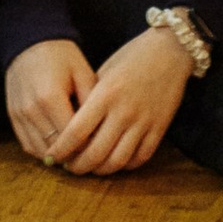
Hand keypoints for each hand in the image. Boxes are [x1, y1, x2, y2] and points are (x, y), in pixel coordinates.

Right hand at [6, 38, 94, 157]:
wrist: (30, 40)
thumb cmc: (62, 56)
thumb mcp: (83, 72)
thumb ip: (92, 102)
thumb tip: (99, 132)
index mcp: (50, 97)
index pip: (71, 137)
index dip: (88, 146)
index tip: (100, 146)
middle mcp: (31, 109)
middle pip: (55, 148)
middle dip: (74, 155)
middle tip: (90, 154)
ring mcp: (19, 114)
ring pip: (40, 151)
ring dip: (58, 156)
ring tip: (75, 152)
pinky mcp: (12, 116)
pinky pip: (27, 145)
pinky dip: (43, 150)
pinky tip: (57, 146)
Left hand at [44, 25, 192, 175]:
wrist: (171, 51)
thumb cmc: (133, 57)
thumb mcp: (104, 71)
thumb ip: (89, 98)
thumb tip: (70, 125)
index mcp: (105, 95)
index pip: (76, 132)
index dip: (61, 150)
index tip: (52, 156)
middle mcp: (123, 112)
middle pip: (95, 154)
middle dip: (78, 166)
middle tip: (69, 167)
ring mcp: (143, 123)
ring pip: (117, 162)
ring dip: (100, 171)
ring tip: (90, 168)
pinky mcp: (159, 129)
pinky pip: (139, 158)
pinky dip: (125, 166)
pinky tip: (115, 161)